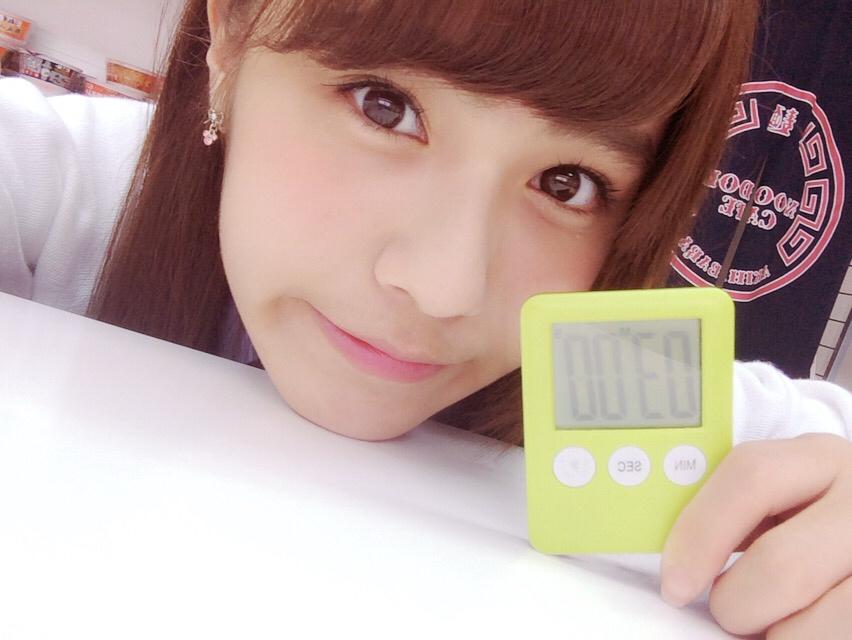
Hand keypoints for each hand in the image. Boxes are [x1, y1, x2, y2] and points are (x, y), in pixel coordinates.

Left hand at [660, 433, 851, 637]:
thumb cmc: (811, 525)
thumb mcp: (785, 499)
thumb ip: (735, 512)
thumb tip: (675, 558)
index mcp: (821, 458)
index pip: (750, 475)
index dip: (701, 529)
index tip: (674, 581)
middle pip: (780, 562)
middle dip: (735, 601)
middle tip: (727, 613)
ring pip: (806, 623)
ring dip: (770, 633)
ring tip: (771, 621)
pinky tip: (805, 629)